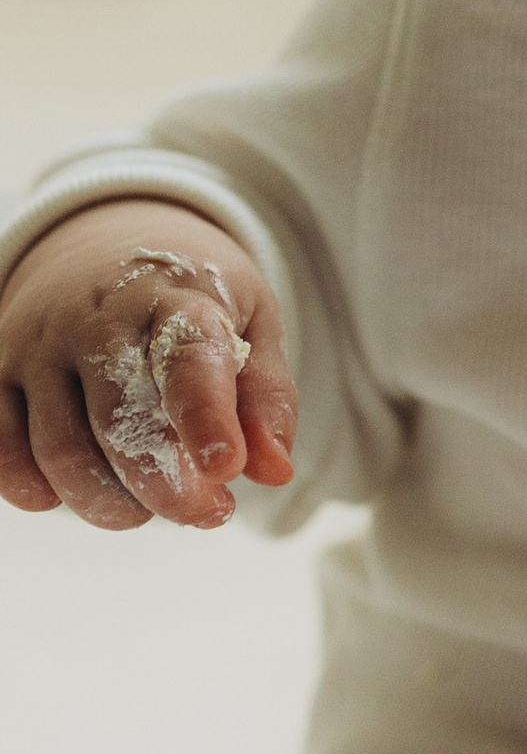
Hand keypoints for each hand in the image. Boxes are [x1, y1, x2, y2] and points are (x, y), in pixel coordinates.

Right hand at [0, 200, 296, 528]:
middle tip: (204, 513)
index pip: (189, 359)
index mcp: (174, 299)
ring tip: (146, 507)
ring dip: (109, 502)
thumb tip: (273, 471)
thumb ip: (265, 397)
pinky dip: (33, 488)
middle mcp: (96, 319)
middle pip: (120, 422)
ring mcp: (38, 347)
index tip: (227, 469)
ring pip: (61, 449)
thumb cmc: (189, 298)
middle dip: (165, 488)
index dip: (208, 417)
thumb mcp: (250, 323)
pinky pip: (1, 447)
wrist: (102, 240)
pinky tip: (67, 495)